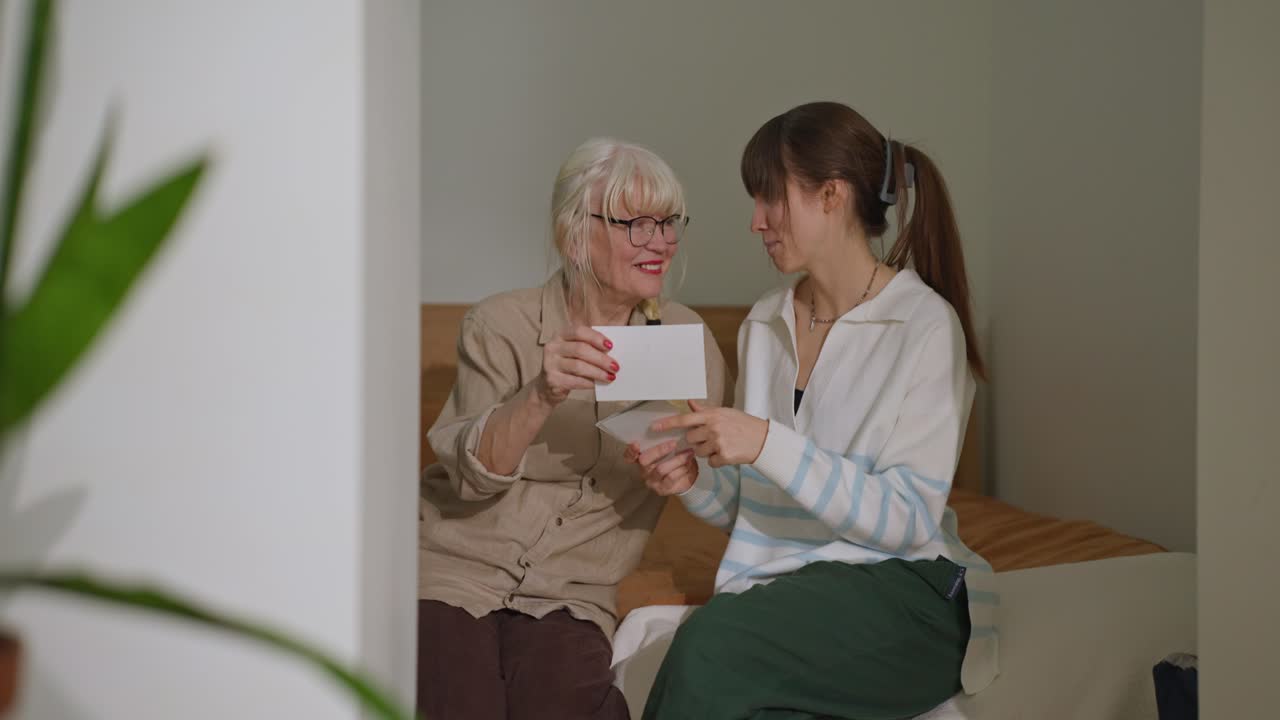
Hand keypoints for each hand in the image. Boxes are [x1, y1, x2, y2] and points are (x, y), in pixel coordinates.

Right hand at [533, 326, 617, 405]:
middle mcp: (552, 347)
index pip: (579, 331)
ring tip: (610, 377)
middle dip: (601, 358)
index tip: (610, 346)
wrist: (547, 386)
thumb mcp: (575, 352)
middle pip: (580, 349)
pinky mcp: (552, 379)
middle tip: (615, 366)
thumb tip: (613, 353)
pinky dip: (589, 383)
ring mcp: (550, 363)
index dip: (596, 337)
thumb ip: (590, 348)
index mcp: (560, 335)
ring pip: (578, 366)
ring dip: (598, 372)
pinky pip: (575, 381)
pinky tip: (597, 384)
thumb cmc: (568, 365)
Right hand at [624, 440, 697, 495]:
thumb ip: (665, 440)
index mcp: (641, 459)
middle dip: (659, 450)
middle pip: (644, 461)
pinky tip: (689, 463)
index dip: (630, 451)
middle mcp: (644, 471)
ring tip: (688, 452)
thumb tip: (671, 423)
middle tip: (673, 443)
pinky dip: (682, 469)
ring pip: (660, 469)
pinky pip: (671, 478)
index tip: (636, 443)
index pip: (629, 456)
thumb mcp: (669, 450)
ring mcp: (652, 481)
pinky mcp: (663, 489)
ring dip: (676, 459)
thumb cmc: (675, 460)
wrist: (687, 480)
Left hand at [651, 400, 767, 467]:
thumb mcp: (724, 413)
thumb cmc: (743, 424)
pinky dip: (717, 460)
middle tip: (712, 438)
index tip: (654, 427)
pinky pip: (710, 462)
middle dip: (697, 441)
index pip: (685, 419)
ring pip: (699, 452)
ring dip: (707, 451)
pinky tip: (727, 453)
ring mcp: (718, 442)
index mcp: (712, 415)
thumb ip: (705, 411)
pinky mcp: (724, 456)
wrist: (763, 439)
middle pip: (691, 439)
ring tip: (722, 445)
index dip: (668, 424)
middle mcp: (713, 428)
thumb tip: (690, 402)